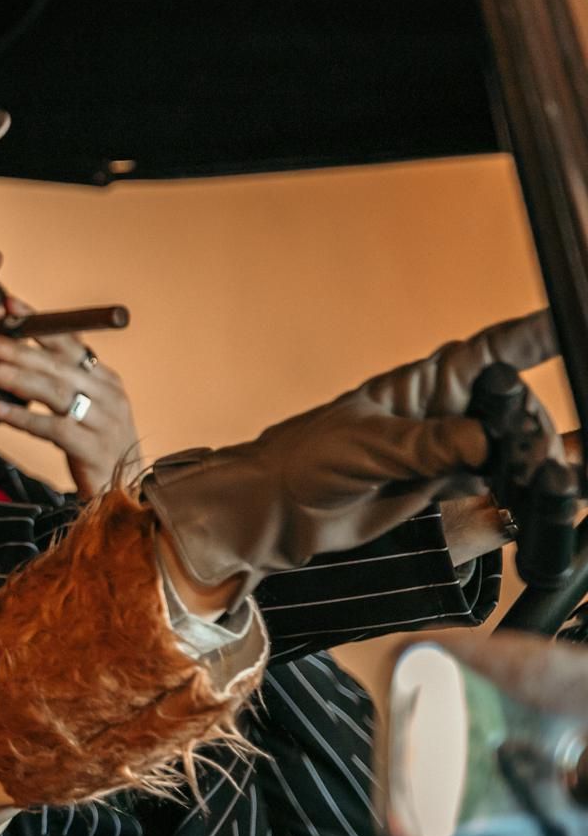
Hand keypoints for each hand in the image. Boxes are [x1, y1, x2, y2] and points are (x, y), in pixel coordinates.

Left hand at [0, 303, 139, 493]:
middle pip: (56, 366)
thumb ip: (62, 383)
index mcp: (105, 379)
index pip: (71, 342)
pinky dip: (24, 417)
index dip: (40, 323)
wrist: (124, 491)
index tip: (9, 306)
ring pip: (53, 393)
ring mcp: (103, 422)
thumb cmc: (95, 444)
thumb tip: (16, 355)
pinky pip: (53, 428)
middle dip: (17, 349)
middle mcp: (109, 395)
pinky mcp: (92, 450)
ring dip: (14, 378)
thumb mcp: (86, 408)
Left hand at [143, 311, 555, 601]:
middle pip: (517, 410)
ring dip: (539, 461)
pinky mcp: (450, 493)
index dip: (535, 337)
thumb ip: (425, 444)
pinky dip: (529, 493)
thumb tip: (483, 443)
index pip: (492, 352)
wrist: (278, 512)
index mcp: (423, 385)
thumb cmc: (304, 460)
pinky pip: (504, 489)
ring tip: (549, 480)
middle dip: (534, 428)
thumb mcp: (364, 445)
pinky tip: (549, 496)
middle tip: (529, 457)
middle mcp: (446, 416)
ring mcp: (452, 455)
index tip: (570, 323)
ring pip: (518, 451)